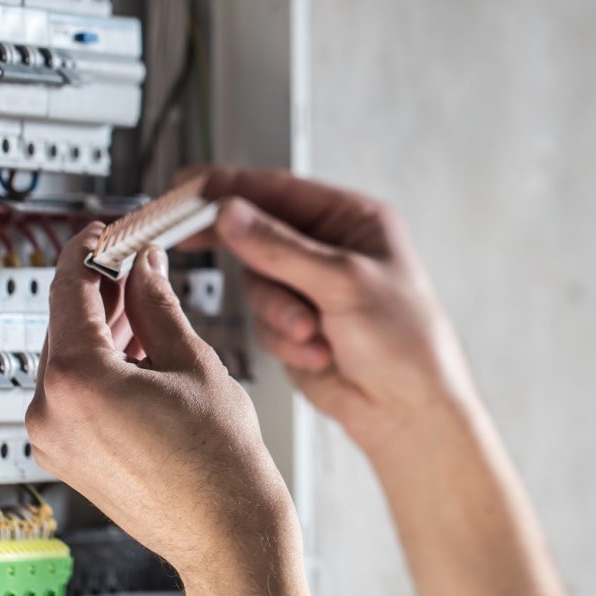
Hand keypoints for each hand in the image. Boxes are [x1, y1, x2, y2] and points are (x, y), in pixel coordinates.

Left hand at [26, 223, 294, 582]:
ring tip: (146, 303)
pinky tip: (139, 348)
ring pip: (70, 357)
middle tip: (137, 263)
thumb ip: (158, 304)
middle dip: (101, 288)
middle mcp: (51, 411)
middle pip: (66, 323)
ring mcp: (54, 438)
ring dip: (104, 325)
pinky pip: (74, 391)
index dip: (89, 251)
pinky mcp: (68, 455)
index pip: (70, 289)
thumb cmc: (219, 462)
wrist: (226, 530)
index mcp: (78, 380)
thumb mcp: (193, 361)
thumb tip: (144, 267)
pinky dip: (102, 363)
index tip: (104, 234)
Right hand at [189, 168, 480, 459]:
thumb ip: (281, 249)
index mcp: (353, 219)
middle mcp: (331, 247)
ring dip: (278, 312)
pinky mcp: (298, 323)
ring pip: (257, 283)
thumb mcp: (343, 283)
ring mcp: (312, 286)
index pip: (281, 190)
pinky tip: (319, 353)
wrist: (409, 409)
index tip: (187, 187)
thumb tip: (229, 212)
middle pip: (260, 235)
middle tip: (192, 243)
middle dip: (255, 262)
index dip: (231, 186)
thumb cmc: (405, 339)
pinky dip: (284, 339)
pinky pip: (264, 320)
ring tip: (311, 331)